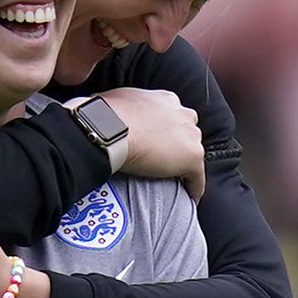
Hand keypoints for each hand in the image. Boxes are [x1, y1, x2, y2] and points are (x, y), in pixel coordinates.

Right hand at [100, 87, 205, 201]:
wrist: (108, 129)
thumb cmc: (103, 114)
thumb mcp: (114, 101)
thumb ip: (121, 107)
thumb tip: (100, 111)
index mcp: (165, 99)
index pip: (173, 116)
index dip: (166, 130)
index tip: (158, 142)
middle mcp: (182, 113)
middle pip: (188, 132)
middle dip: (179, 145)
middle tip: (164, 161)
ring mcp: (190, 136)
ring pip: (193, 153)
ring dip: (184, 165)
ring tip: (174, 181)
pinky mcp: (192, 158)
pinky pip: (197, 178)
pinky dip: (194, 187)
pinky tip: (189, 198)